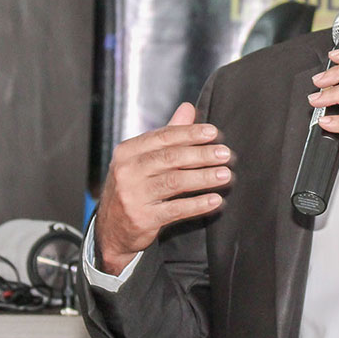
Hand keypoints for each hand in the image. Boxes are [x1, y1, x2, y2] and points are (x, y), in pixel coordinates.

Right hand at [95, 102, 230, 273]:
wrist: (112, 230)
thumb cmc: (134, 187)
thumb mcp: (142, 159)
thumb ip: (167, 135)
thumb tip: (188, 108)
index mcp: (128, 151)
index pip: (163, 137)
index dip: (190, 133)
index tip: (214, 133)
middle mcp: (127, 171)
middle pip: (171, 158)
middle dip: (202, 154)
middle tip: (226, 154)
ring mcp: (133, 196)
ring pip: (175, 182)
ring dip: (204, 177)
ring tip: (226, 175)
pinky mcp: (142, 218)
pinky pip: (175, 209)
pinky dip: (197, 204)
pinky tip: (216, 200)